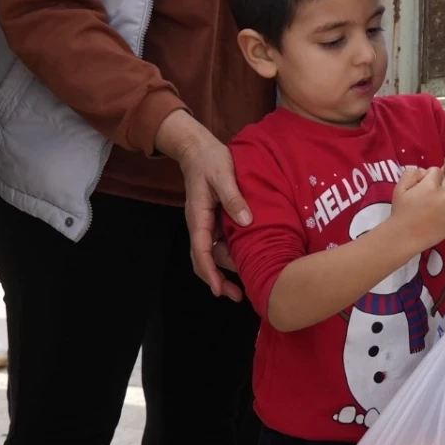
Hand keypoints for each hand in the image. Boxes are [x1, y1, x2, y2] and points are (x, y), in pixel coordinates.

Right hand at [157, 111, 251, 301]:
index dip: (209, 272)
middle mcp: (200, 224)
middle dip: (217, 280)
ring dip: (224, 270)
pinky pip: (219, 244)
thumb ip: (233, 197)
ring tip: (242, 286)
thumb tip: (246, 222)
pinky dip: (228, 257)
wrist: (199, 149)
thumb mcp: (223, 174)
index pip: (200, 250)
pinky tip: (243, 262)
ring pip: (211, 255)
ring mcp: (206, 224)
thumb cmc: (210, 160)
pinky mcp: (214, 220)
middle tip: (237, 296)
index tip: (218, 290)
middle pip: (203, 259)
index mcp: (198, 216)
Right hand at [389, 166, 444, 251]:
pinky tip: (436, 216)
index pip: (437, 171)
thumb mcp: (400, 187)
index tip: (420, 187)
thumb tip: (426, 172)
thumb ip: (413, 172)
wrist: (404, 237)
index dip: (427, 177)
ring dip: (444, 197)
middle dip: (438, 185)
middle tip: (426, 196)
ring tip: (431, 207)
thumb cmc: (401, 211)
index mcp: (432, 186)